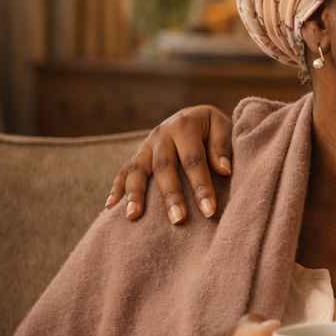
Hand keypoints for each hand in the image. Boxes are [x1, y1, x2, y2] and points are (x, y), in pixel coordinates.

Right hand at [104, 104, 233, 223]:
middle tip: (178, 220)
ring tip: (133, 216)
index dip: (201, 186)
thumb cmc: (214, 128)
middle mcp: (162, 134)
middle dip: (171, 195)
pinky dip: (117, 188)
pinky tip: (111, 207)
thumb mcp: (224, 127)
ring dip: (135, 194)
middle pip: (164, 167)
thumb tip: (224, 171)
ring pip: (137, 169)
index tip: (209, 211)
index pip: (193, 160)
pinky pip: (124, 171)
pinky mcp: (138, 154)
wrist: (196, 115)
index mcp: (185, 126)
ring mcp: (146, 145)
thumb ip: (222, 147)